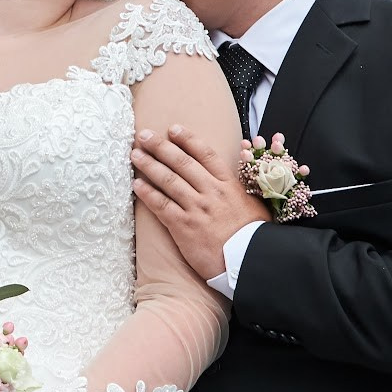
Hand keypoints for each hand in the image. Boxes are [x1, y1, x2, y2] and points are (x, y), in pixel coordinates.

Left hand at [129, 125, 263, 280]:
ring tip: (135, 154)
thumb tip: (237, 162)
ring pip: (168, 181)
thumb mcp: (256, 204)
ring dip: (149, 165)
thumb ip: (243, 184)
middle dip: (161, 147)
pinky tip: (136, 184)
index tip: (173, 129)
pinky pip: (161, 205)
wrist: (248, 263)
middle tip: (144, 135)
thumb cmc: (254, 236)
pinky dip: (148, 193)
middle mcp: (211, 193)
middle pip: (182, 163)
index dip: (188, 139)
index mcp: (229, 185)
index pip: (205, 154)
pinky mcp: (184, 227)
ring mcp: (197, 209)